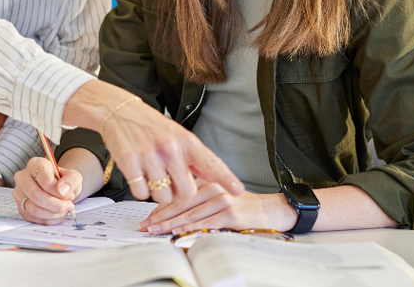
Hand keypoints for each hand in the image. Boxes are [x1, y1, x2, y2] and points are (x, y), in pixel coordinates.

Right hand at [12, 157, 81, 224]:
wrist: (58, 189)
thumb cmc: (63, 181)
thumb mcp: (73, 176)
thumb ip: (71, 180)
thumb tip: (62, 190)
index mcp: (35, 164)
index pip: (42, 176)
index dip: (56, 189)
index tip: (68, 195)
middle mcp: (22, 177)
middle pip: (36, 195)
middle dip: (56, 205)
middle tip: (69, 206)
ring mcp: (19, 193)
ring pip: (35, 209)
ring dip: (53, 213)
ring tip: (64, 210)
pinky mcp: (21, 208)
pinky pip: (34, 218)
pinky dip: (49, 219)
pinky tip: (57, 215)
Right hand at [66, 81, 242, 205]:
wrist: (118, 111)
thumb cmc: (150, 126)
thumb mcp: (177, 135)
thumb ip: (194, 158)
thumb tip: (216, 178)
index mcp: (185, 141)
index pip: (211, 162)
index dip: (226, 178)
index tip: (238, 191)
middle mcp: (170, 148)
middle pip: (186, 192)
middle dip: (179, 192)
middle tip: (170, 181)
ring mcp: (149, 155)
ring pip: (163, 196)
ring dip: (159, 193)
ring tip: (153, 175)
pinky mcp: (129, 163)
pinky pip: (141, 194)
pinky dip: (141, 190)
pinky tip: (139, 174)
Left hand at [139, 181, 295, 234]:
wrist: (268, 209)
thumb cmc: (242, 205)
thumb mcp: (217, 197)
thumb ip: (197, 201)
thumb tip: (172, 214)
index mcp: (206, 182)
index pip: (177, 194)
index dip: (160, 207)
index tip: (147, 217)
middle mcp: (212, 187)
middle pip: (179, 203)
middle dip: (159, 216)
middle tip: (144, 225)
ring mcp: (221, 199)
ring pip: (189, 213)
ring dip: (169, 223)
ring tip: (155, 230)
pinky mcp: (230, 212)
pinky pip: (205, 221)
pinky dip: (189, 227)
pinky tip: (177, 231)